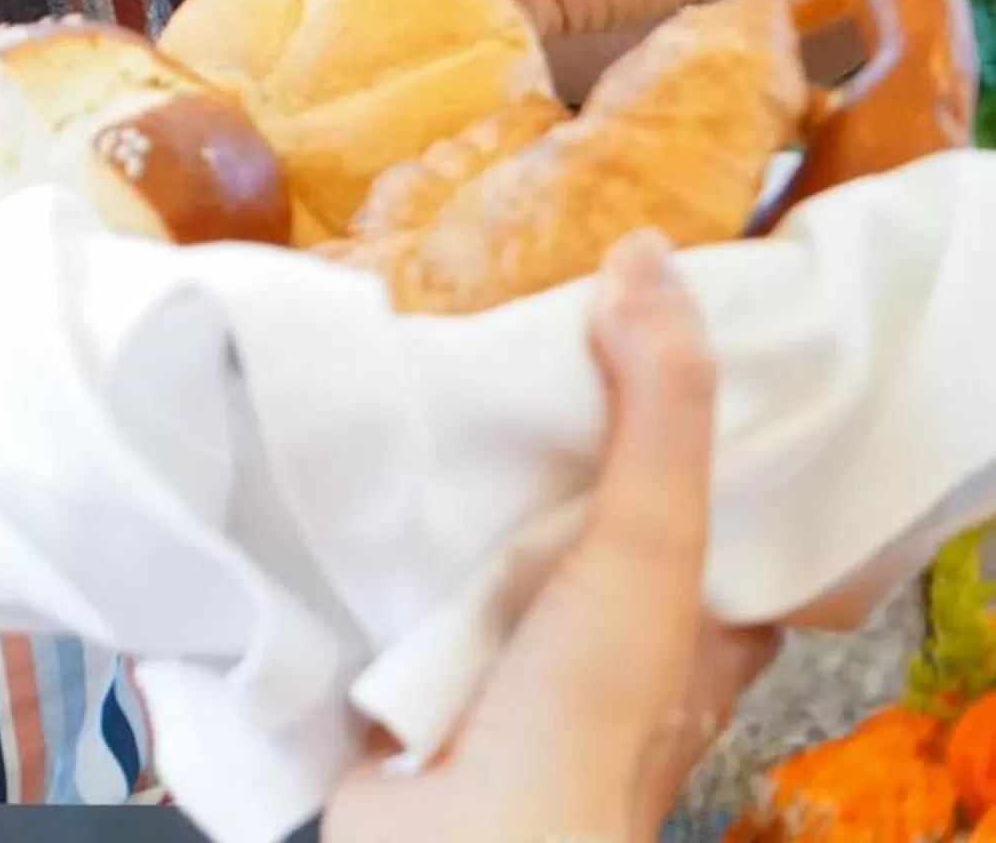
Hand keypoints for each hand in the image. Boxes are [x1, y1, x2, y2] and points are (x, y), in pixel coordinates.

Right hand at [325, 232, 779, 842]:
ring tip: (411, 380)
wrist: (458, 839)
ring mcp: (501, 662)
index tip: (621, 328)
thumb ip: (656, 407)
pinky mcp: (410, 670)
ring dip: (441, 485)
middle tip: (494, 333)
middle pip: (575, 512)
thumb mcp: (650, 542)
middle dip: (533, 439)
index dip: (667, 418)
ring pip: (477, 543)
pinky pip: (394, 577)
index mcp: (691, 629)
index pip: (697, 505)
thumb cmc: (580, 715)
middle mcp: (601, 646)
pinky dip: (370, 532)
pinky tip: (344, 470)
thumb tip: (646, 257)